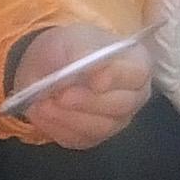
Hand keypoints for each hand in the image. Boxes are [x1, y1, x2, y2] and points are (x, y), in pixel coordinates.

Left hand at [9, 23, 150, 148]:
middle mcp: (133, 95)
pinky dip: (56, 127)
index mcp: (136, 63)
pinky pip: (79, 139)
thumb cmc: (67, 48)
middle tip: (61, 95)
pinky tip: (42, 113)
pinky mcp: (93, 137)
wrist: (46, 67)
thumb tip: (91, 69)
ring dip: (68, 117)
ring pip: (100, 127)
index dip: (117, 78)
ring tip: (43, 104)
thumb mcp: (72, 40)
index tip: (94, 81)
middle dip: (88, 102)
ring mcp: (115, 120)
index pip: (137, 73)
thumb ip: (83, 52)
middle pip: (121, 105)